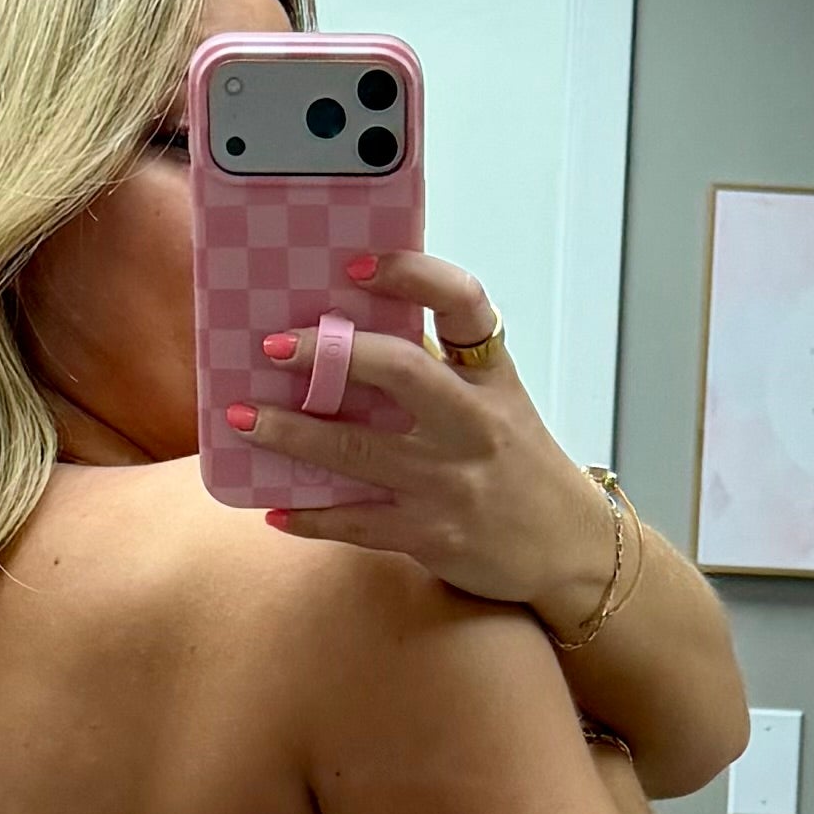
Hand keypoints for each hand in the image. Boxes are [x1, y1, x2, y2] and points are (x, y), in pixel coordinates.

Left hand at [229, 253, 609, 618]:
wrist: (570, 548)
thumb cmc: (520, 466)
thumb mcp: (497, 404)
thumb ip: (439, 371)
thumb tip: (346, 340)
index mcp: (490, 377)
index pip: (462, 303)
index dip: (411, 274)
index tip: (356, 264)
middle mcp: (473, 422)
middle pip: (400, 370)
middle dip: (329, 354)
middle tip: (273, 346)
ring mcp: (451, 480)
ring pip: (357, 451)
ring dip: (290, 434)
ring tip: (242, 420)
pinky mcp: (433, 533)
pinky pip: (356, 523)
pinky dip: (310, 517)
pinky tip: (274, 509)